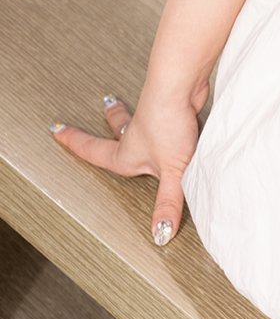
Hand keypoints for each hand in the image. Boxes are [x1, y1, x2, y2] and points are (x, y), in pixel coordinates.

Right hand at [48, 80, 210, 246]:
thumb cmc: (170, 124)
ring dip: (134, 113)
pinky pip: (166, 114)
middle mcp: (138, 134)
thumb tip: (161, 235)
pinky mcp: (175, 109)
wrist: (184, 84)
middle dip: (111, 119)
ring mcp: (156, 119)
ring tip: (131, 105)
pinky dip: (166, 114)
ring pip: (140, 117)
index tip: (57, 129)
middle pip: (119, 127)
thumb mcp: (171, 170)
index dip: (75, 143)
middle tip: (104, 104)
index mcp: (127, 152)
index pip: (94, 151)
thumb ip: (168, 202)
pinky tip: (178, 115)